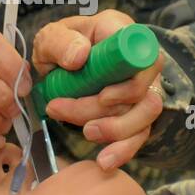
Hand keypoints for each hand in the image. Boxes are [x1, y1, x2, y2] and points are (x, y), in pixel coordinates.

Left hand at [32, 9, 164, 169]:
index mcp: (121, 32)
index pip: (142, 57)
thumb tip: (79, 56)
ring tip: (85, 134)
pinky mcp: (136, 114)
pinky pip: (139, 136)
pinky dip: (123, 151)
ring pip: (144, 117)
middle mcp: (140, 62)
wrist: (62, 64)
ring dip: (115, 131)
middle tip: (62, 111)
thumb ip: (59, 42)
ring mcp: (142, 89)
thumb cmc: (61, 47)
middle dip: (103, 111)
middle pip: (141, 93)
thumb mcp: (50, 38)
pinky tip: (105, 162)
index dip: (128, 82)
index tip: (102, 97)